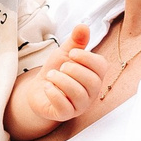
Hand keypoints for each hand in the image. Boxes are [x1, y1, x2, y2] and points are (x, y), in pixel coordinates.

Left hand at [5, 25, 123, 139]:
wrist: (39, 90)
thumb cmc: (57, 72)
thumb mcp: (65, 54)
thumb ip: (75, 41)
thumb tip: (83, 25)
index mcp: (94, 75)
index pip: (101, 66)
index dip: (87, 58)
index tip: (72, 53)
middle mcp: (91, 92)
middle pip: (92, 81)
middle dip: (73, 70)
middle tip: (61, 67)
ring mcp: (80, 105)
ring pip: (78, 93)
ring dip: (61, 80)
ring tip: (51, 76)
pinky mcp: (66, 115)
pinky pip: (64, 106)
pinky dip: (53, 93)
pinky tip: (47, 87)